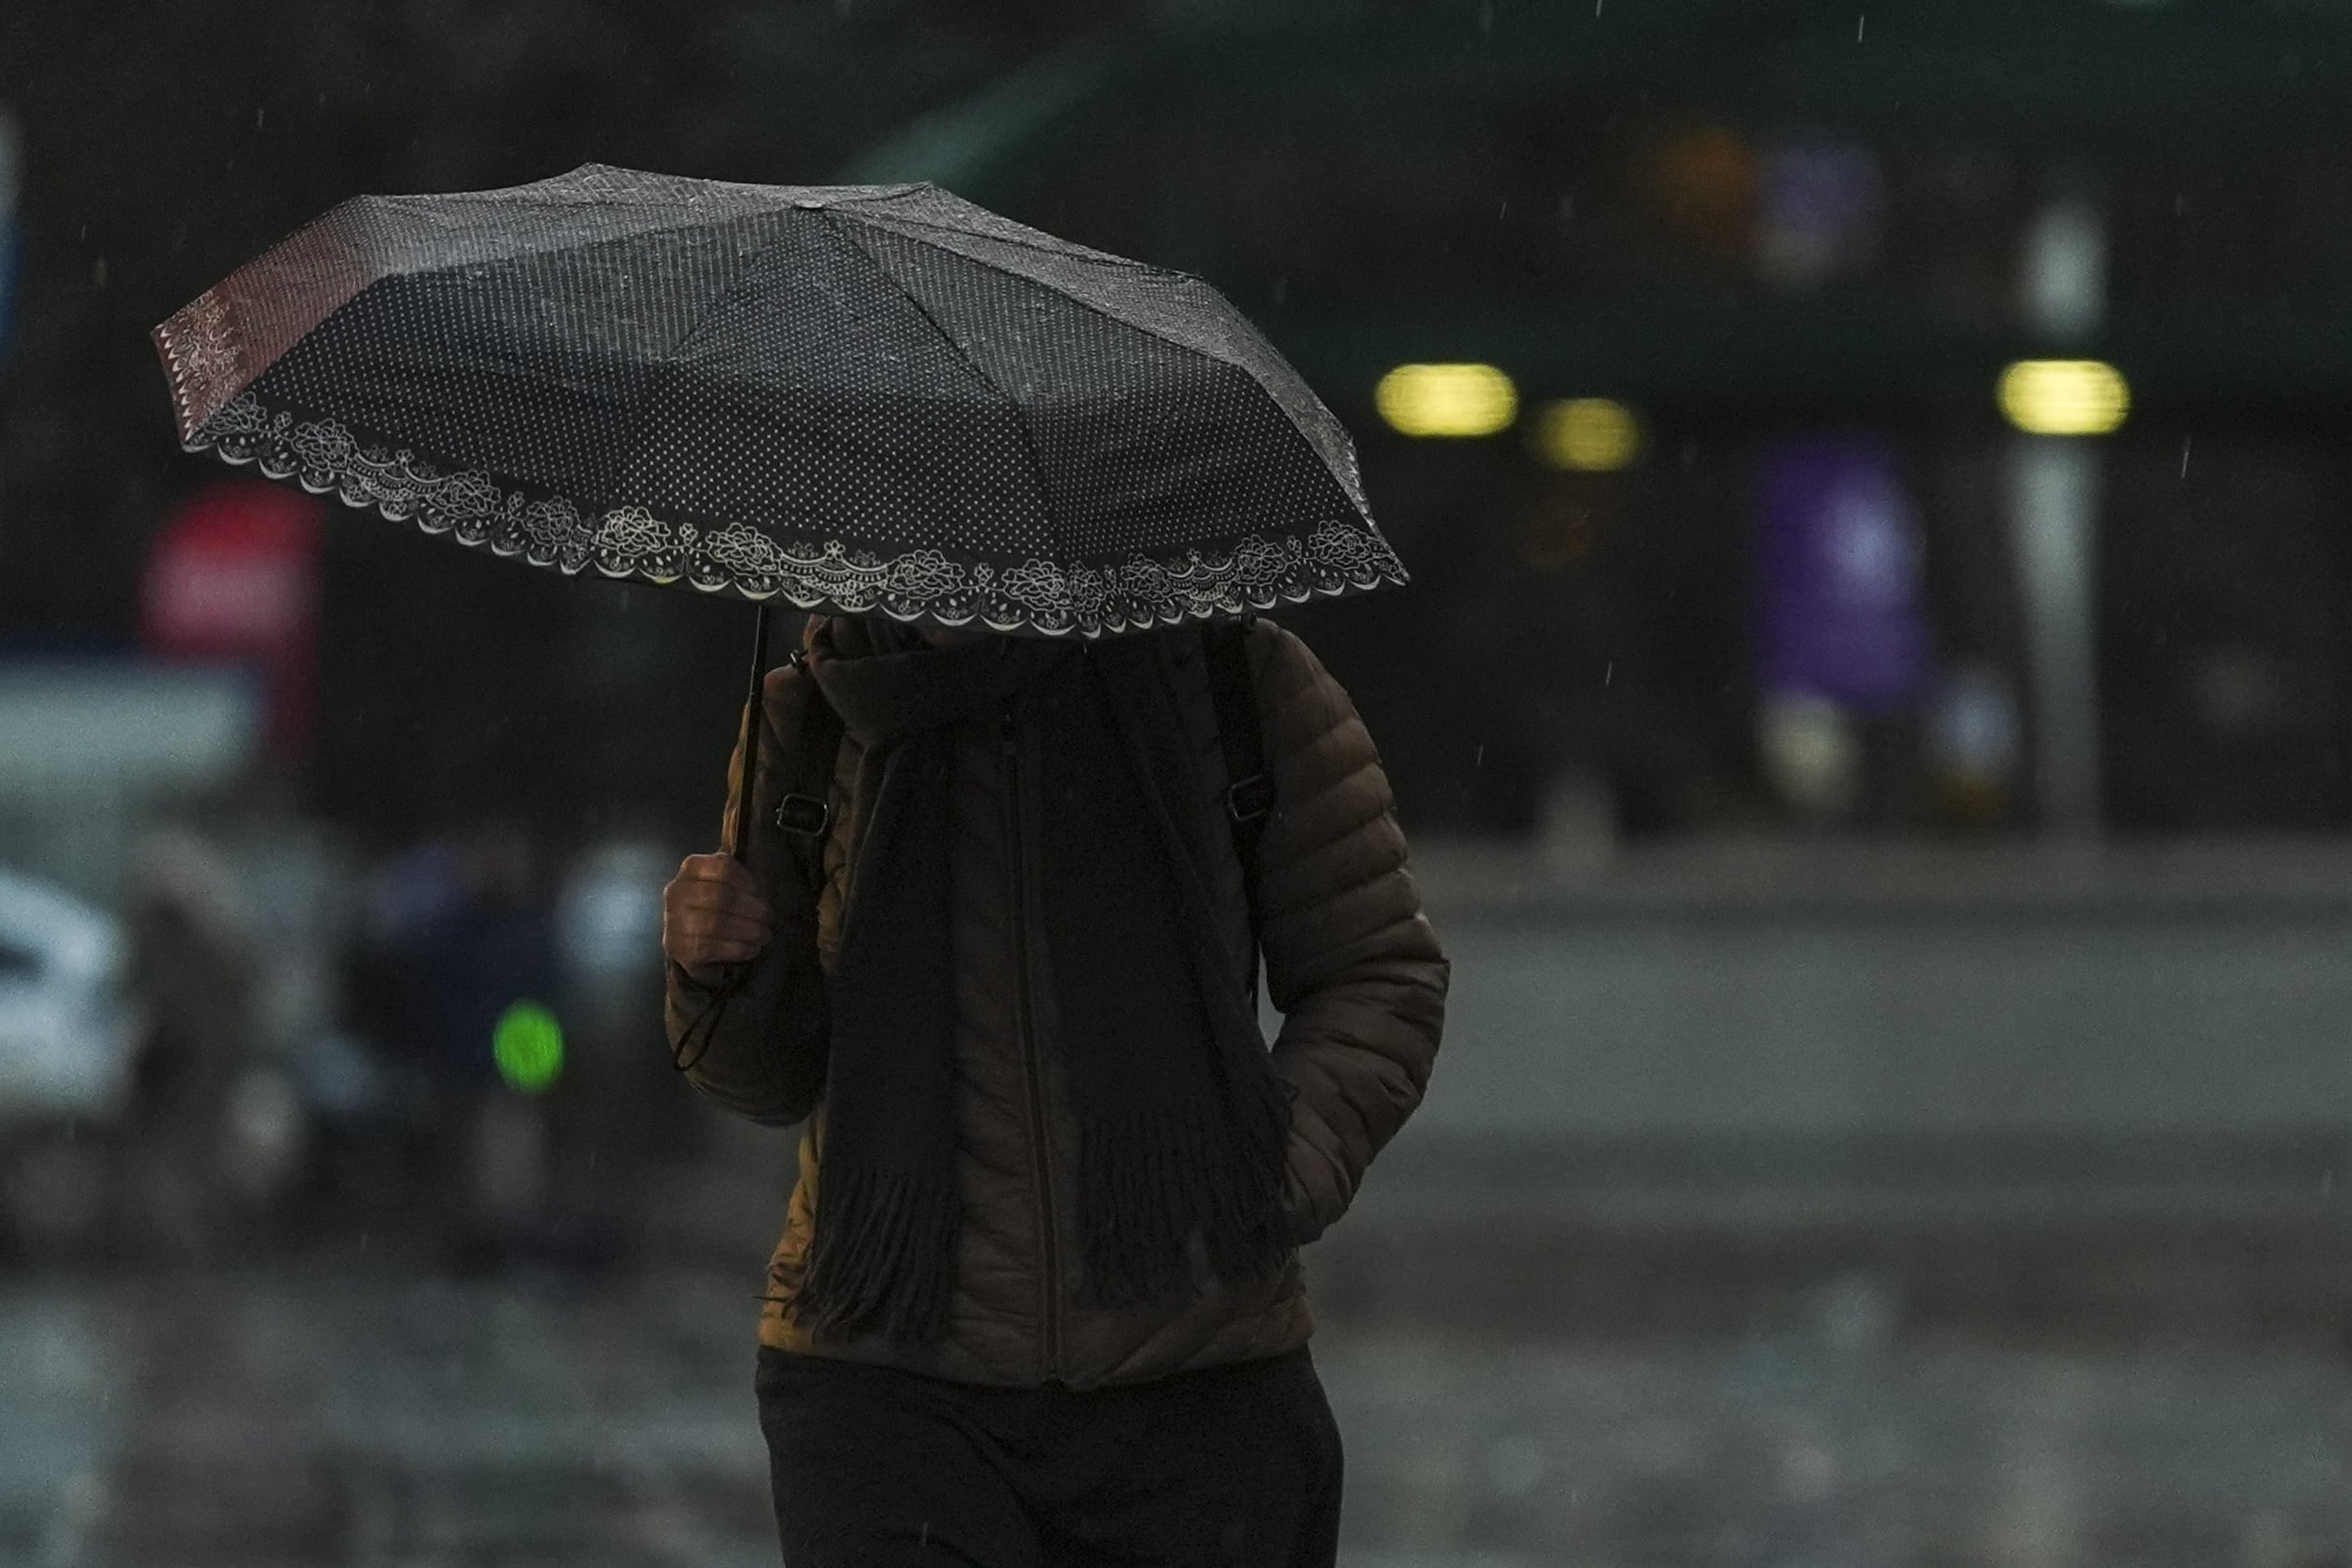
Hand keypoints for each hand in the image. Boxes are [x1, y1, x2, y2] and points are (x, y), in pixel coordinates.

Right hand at [662, 853, 775, 983]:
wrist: (689, 944)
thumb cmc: (715, 908)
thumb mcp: (726, 884)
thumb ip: (743, 880)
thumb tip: (766, 883)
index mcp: (692, 868)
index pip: (723, 867)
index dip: (747, 880)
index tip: (760, 893)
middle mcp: (677, 891)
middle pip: (722, 896)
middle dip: (753, 909)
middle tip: (769, 918)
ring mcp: (674, 920)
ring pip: (716, 923)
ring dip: (749, 931)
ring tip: (765, 935)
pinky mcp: (679, 948)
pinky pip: (712, 948)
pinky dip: (739, 949)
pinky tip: (753, 948)